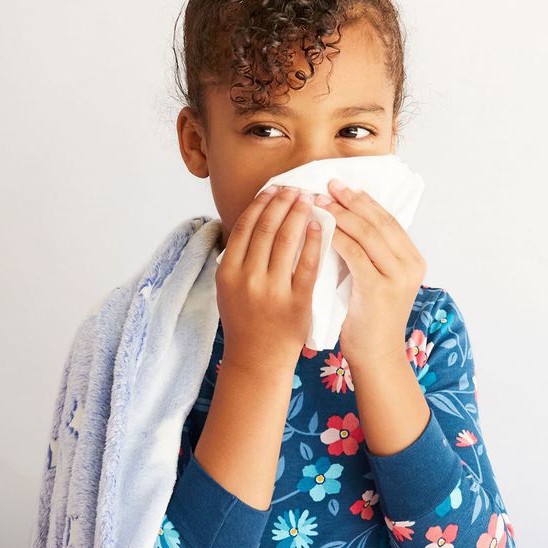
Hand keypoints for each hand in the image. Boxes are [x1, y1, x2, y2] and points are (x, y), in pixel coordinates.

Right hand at [216, 184, 321, 372]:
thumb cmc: (245, 323)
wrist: (257, 360)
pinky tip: (319, 225)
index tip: (274, 189)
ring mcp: (272, 291)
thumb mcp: (229, 289)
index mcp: (228, 273)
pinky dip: (313, 240)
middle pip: (266, 228)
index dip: (261, 203)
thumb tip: (254, 220)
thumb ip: (238, 258)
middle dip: (282, 202)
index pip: (245, 227)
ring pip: (286, 240)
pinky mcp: (296, 301)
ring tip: (309, 200)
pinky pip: (307, 264)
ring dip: (298, 214)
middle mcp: (247, 279)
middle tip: (296, 188)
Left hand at [316, 177, 426, 368]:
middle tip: (327, 186)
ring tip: (319, 201)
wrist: (376, 357)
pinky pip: (355, 253)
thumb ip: (371, 256)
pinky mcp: (379, 289)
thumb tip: (346, 221)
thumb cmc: (369, 321)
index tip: (341, 187)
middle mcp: (411, 266)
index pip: (388, 220)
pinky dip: (336, 237)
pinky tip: (320, 227)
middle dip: (351, 200)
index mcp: (413, 260)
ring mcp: (398, 277)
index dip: (364, 201)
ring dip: (341, 214)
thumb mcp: (376, 281)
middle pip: (379, 221)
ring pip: (367, 233)